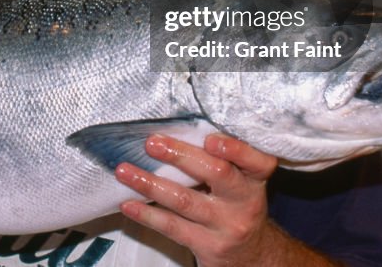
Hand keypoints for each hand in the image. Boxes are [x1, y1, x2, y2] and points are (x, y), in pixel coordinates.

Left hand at [114, 133, 281, 266]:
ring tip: (125, 171)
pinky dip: (147, 214)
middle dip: (181, 156)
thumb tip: (174, 128)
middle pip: (217, 174)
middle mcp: (245, 201)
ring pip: (185, 201)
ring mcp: (227, 226)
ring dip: (150, 183)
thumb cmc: (235, 204)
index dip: (236, 150)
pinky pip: (172, 227)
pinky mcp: (208, 246)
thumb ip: (221, 157)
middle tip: (152, 143)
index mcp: (254, 178)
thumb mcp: (240, 180)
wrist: (249, 254)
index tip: (210, 139)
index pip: (257, 161)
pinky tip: (128, 203)